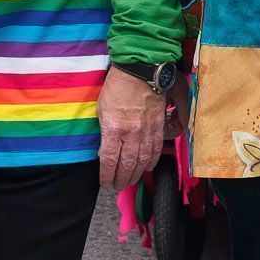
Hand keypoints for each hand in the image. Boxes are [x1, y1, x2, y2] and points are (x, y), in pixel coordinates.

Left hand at [97, 68, 164, 190]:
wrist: (140, 71)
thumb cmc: (117, 87)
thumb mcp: (101, 108)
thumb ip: (104, 130)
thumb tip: (105, 147)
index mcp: (114, 129)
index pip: (110, 160)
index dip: (107, 175)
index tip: (104, 183)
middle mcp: (132, 134)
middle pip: (127, 165)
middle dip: (121, 179)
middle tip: (117, 187)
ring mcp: (147, 131)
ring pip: (142, 161)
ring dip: (135, 174)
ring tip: (129, 182)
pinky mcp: (158, 127)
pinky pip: (156, 150)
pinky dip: (151, 162)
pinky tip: (146, 168)